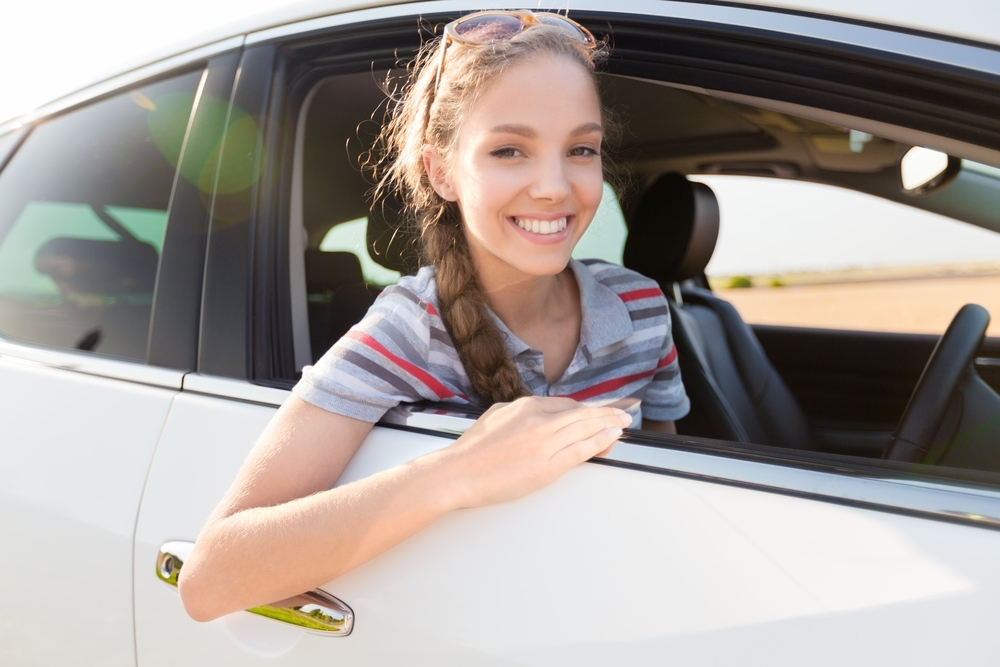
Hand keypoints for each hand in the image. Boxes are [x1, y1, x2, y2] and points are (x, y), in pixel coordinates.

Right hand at [437, 396, 631, 508]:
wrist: (458, 473)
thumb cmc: (473, 449)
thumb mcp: (497, 415)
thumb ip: (520, 411)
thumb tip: (536, 411)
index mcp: (526, 406)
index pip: (567, 405)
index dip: (589, 408)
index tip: (601, 410)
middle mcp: (538, 420)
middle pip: (582, 413)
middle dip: (607, 412)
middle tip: (625, 412)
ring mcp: (544, 443)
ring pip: (586, 428)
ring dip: (609, 424)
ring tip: (624, 423)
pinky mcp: (546, 466)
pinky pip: (581, 450)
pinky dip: (601, 442)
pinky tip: (612, 438)